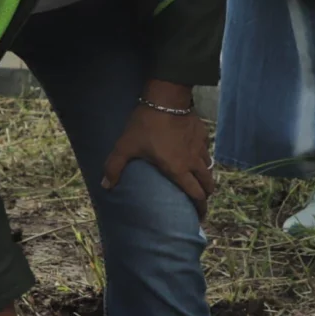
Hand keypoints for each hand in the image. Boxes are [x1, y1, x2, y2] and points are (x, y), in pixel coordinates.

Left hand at [100, 80, 214, 209]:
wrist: (166, 98)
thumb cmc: (146, 125)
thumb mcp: (125, 146)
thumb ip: (114, 167)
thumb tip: (105, 186)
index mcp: (178, 169)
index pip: (195, 194)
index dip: (199, 208)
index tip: (199, 217)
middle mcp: (193, 161)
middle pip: (208, 184)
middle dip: (206, 195)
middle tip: (201, 202)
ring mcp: (200, 146)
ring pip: (208, 167)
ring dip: (206, 177)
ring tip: (201, 181)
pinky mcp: (202, 133)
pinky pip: (206, 149)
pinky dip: (202, 156)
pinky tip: (196, 155)